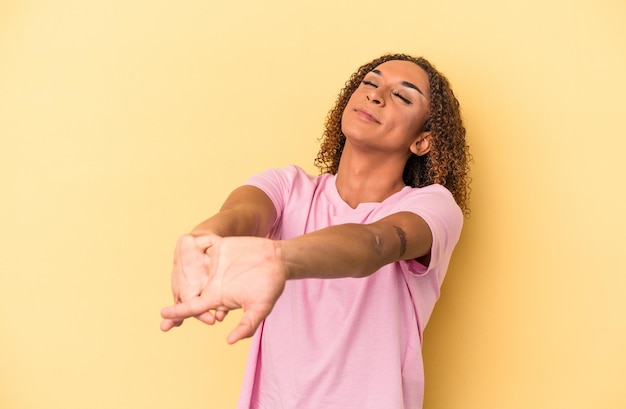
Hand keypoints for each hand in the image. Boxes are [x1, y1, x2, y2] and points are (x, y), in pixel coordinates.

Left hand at [160, 235, 286, 343]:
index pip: (194, 307)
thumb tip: (230, 342)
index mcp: (218, 296)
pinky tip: (181, 243)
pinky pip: (201, 246)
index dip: (179, 311)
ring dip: (178, 268)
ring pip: (190, 267)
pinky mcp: (219, 247)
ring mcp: (214, 264)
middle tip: (162, 313)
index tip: (164, 315)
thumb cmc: (270, 286)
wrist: (279, 260)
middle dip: (175, 299)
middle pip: (188, 290)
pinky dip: (191, 245)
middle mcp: (213, 281)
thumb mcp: (259, 308)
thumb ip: (247, 326)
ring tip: (166, 268)